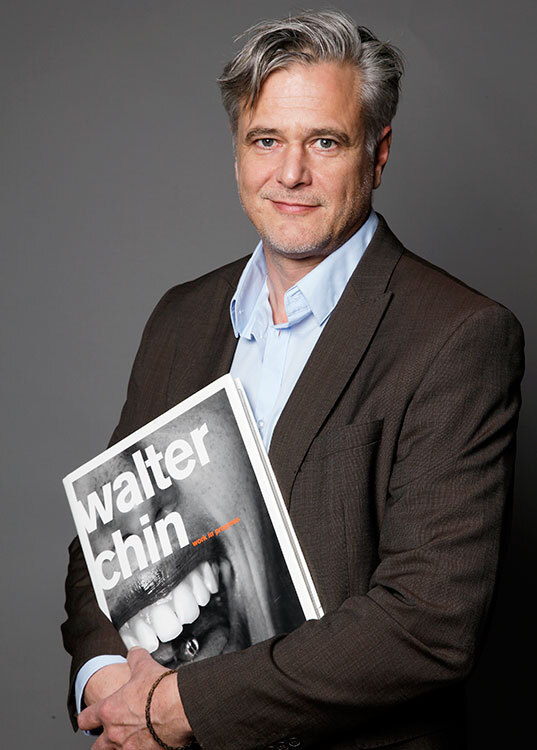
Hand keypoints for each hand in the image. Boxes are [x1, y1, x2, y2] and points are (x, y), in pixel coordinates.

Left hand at [78, 647, 192, 748]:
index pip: (86, 718)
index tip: (90, 717)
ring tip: (131, 740)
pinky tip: (151, 743)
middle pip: (97, 747)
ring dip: (121, 747)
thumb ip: (136, 659)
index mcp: (109, 711)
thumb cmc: (160, 690)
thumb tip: (134, 653)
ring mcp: (130, 747)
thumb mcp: (145, 666)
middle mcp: (116, 733)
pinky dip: (144, 749)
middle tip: (109, 736)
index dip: (88, 717)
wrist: (179, 706)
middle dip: (101, 743)